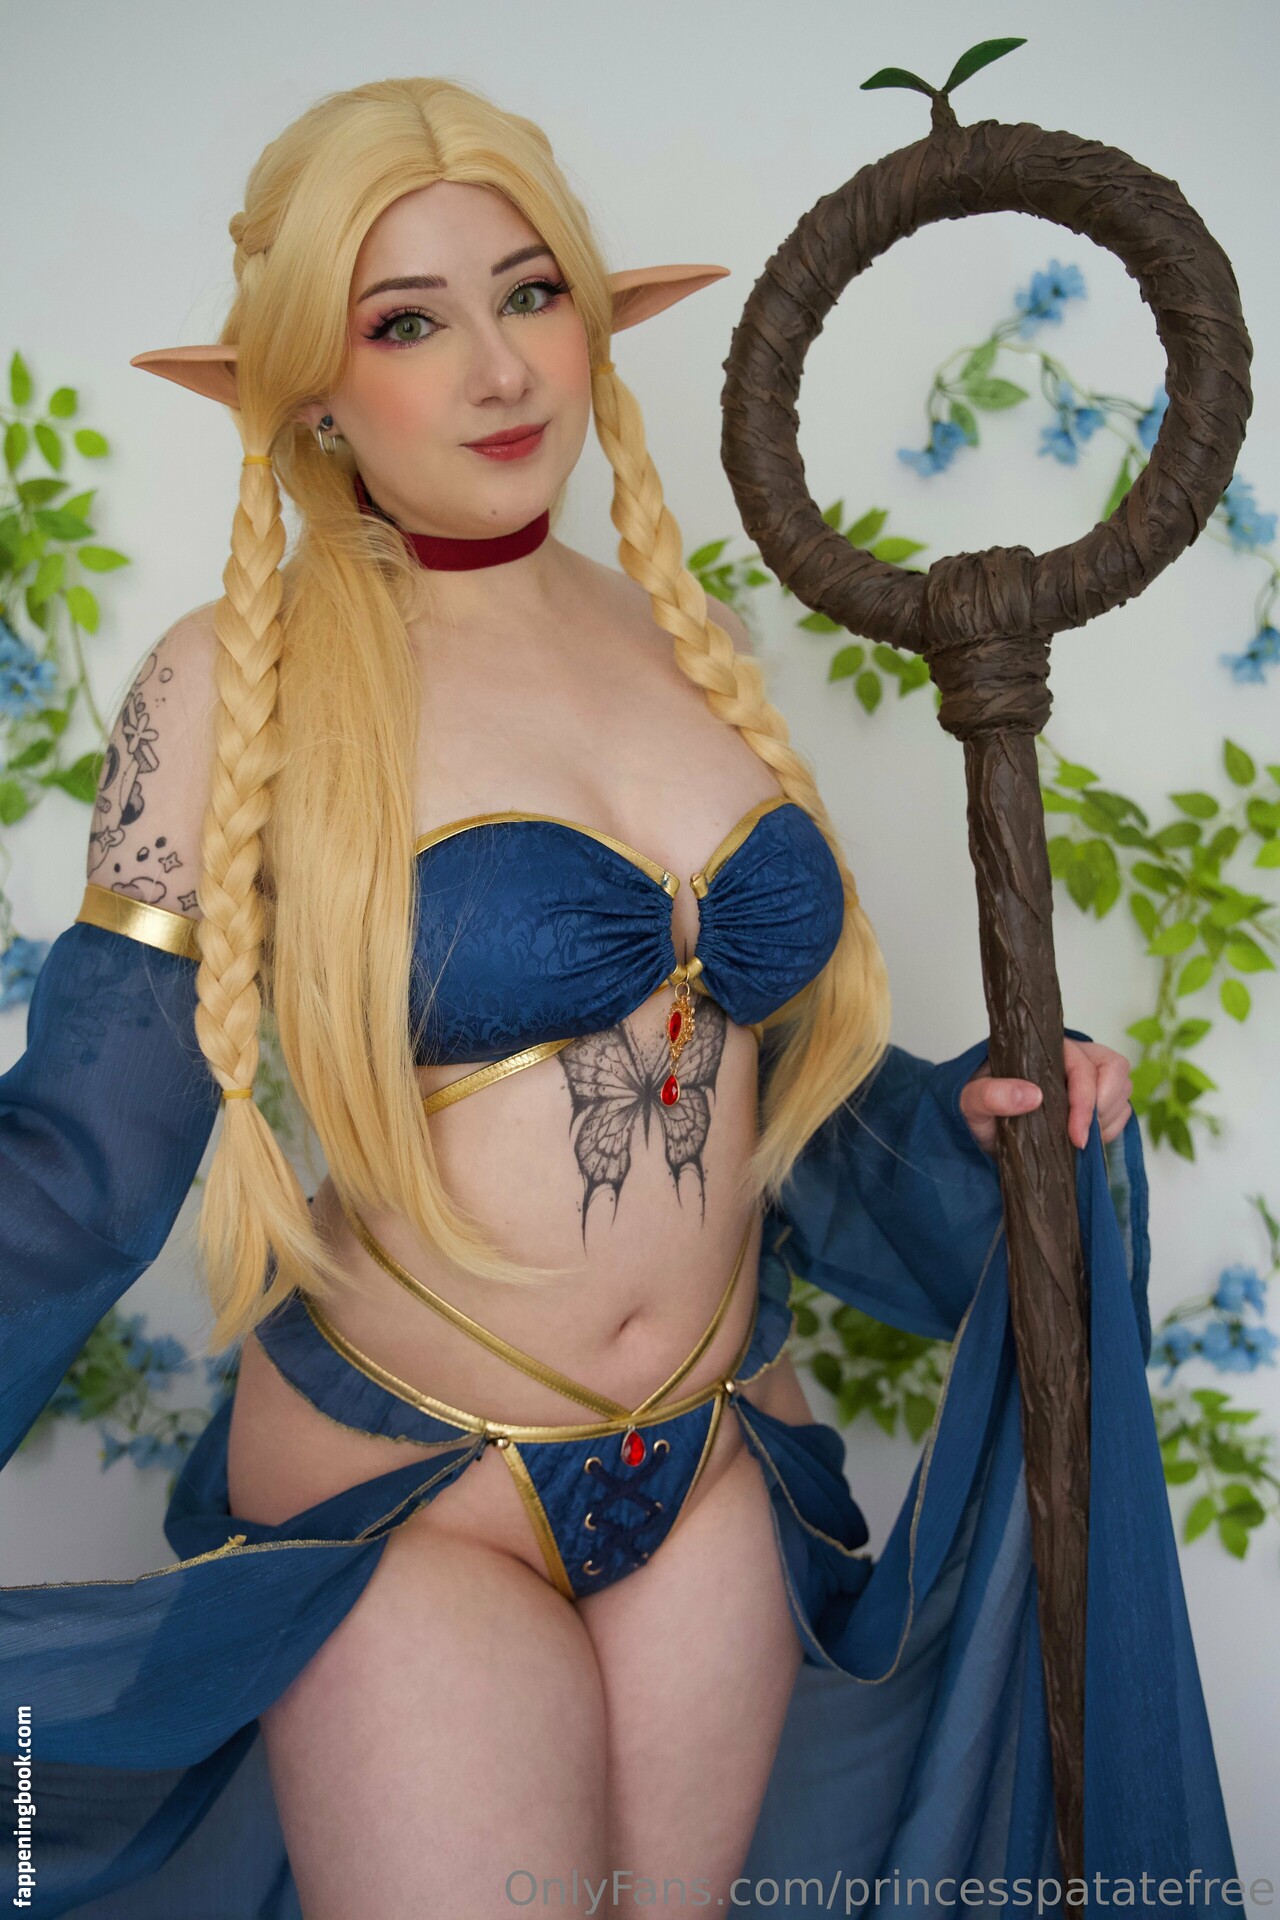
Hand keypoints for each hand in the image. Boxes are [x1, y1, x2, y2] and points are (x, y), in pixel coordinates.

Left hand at [959, 1036, 1133, 1157]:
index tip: (1076, 1136)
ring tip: (1076, 1140)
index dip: (1086, 1102)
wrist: (979, 1129)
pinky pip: (1122, 1111)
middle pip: (1115, 1070)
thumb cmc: (976, 1108)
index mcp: (1046, 1050)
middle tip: (1079, 1138)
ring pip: (1122, 1090)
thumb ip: (990, 1094)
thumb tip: (1031, 1096)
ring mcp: (1086, 1080)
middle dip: (1104, 1108)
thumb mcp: (970, 1101)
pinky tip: (1082, 1141)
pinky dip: (1110, 1129)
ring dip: (1107, 1120)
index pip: (1085, 1066)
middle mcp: (1071, 1059)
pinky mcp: (1094, 1102)